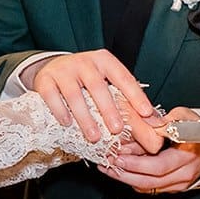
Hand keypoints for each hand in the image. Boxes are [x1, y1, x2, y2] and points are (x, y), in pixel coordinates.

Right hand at [25, 51, 154, 143]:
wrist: (53, 67)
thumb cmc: (86, 80)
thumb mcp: (107, 82)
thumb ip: (127, 99)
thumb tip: (154, 122)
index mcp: (105, 61)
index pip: (123, 77)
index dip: (135, 95)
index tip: (146, 114)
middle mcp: (85, 62)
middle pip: (98, 86)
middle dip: (108, 110)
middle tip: (118, 130)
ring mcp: (63, 70)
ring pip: (74, 94)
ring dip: (85, 117)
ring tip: (94, 137)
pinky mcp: (45, 79)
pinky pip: (52, 96)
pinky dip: (60, 111)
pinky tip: (67, 124)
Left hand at [100, 107, 199, 193]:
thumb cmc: (196, 130)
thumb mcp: (185, 117)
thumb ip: (165, 120)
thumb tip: (146, 120)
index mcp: (188, 155)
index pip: (159, 166)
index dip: (136, 164)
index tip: (119, 156)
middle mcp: (184, 173)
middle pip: (150, 181)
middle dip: (125, 173)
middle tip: (107, 163)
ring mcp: (178, 183)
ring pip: (147, 187)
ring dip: (125, 178)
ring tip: (108, 168)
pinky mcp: (172, 188)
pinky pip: (149, 188)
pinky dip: (133, 180)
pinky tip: (120, 172)